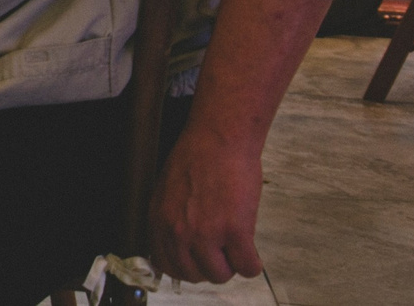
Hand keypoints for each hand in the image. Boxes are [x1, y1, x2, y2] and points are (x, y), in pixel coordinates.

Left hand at [148, 121, 265, 283]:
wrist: (219, 138)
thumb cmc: (197, 157)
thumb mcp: (167, 190)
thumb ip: (169, 218)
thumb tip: (175, 243)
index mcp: (160, 220)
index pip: (166, 264)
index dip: (185, 266)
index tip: (197, 262)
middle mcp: (179, 231)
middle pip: (193, 275)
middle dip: (210, 267)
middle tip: (221, 253)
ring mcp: (206, 233)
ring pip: (220, 275)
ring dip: (231, 266)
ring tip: (236, 248)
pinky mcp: (235, 231)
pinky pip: (247, 268)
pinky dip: (252, 264)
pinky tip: (252, 251)